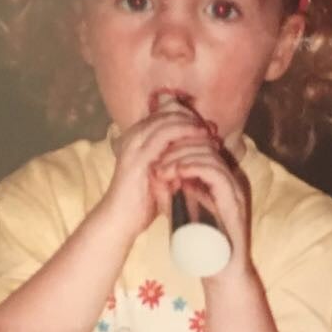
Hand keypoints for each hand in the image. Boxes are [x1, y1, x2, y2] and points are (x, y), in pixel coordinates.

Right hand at [97, 108, 213, 234]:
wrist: (120, 219)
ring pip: (168, 119)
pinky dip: (186, 133)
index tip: (208, 128)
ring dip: (191, 124)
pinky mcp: (139, 154)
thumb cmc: (143, 201)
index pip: (165, 114)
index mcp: (136, 137)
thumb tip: (199, 151)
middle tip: (211, 128)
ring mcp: (135, 143)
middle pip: (167, 112)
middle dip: (192, 117)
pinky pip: (166, 134)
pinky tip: (200, 140)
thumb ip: (174, 159)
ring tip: (208, 133)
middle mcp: (133, 135)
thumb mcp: (161, 174)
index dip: (188, 117)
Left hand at [154, 137, 252, 270]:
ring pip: (211, 154)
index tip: (156, 154)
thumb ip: (173, 190)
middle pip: (206, 145)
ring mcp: (235, 189)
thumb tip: (156, 170)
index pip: (202, 148)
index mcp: (220, 181)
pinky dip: (194, 167)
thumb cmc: (202, 245)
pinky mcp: (235, 200)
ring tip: (163, 166)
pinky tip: (177, 171)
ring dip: (183, 156)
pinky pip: (216, 173)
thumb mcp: (181, 210)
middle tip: (156, 157)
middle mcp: (230, 180)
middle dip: (178, 146)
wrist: (221, 271)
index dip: (179, 145)